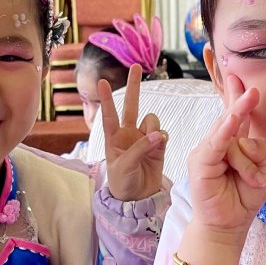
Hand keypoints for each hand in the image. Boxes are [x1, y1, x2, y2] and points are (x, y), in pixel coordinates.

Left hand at [100, 64, 167, 200]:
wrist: (138, 198)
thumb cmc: (122, 182)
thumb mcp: (124, 166)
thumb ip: (140, 148)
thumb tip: (158, 134)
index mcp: (114, 138)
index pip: (109, 114)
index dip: (106, 98)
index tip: (101, 81)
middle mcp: (129, 134)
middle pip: (132, 105)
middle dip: (134, 86)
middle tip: (136, 66)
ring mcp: (144, 138)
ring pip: (152, 120)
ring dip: (153, 129)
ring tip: (153, 145)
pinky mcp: (158, 145)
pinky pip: (163, 132)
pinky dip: (163, 137)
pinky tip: (160, 147)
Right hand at [187, 74, 265, 243]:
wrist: (228, 224)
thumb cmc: (244, 196)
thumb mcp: (263, 171)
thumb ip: (259, 151)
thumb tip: (246, 139)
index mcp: (233, 141)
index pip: (235, 114)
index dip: (235, 94)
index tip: (236, 74)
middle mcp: (219, 142)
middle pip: (233, 117)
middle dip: (240, 102)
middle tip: (247, 83)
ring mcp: (208, 150)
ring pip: (235, 138)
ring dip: (249, 163)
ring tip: (250, 182)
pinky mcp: (201, 161)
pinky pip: (217, 142)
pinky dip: (225, 131)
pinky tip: (231, 118)